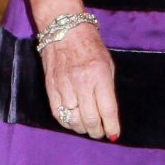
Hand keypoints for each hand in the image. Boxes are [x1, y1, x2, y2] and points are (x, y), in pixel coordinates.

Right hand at [41, 21, 119, 140]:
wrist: (64, 30)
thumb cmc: (91, 46)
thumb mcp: (108, 65)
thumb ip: (108, 89)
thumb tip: (108, 114)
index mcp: (99, 76)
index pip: (107, 110)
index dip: (111, 126)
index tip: (113, 134)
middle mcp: (82, 83)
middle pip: (90, 119)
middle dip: (97, 131)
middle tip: (100, 133)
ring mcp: (64, 86)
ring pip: (73, 120)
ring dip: (82, 129)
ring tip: (88, 128)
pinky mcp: (51, 87)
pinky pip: (58, 113)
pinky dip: (67, 123)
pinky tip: (73, 122)